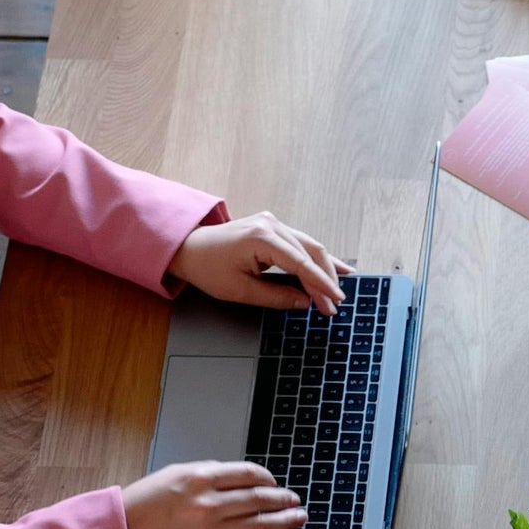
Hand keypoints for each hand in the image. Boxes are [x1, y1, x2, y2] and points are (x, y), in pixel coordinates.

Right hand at [124, 459, 305, 528]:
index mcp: (199, 478)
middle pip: (258, 499)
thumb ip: (206, 472)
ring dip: (284, 521)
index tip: (275, 482)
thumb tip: (239, 477)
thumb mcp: (173, 474)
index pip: (247, 474)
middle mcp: (208, 504)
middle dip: (282, 499)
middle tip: (295, 500)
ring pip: (258, 526)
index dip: (268, 478)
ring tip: (299, 518)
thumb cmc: (143, 503)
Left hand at [170, 211, 344, 313]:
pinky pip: (301, 243)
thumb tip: (304, 302)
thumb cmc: (208, 268)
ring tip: (339, 289)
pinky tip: (336, 266)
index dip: (321, 285)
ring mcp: (272, 223)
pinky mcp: (272, 227)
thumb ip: (276, 297)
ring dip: (325, 269)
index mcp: (261, 238)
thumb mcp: (240, 290)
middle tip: (334, 305)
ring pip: (310, 246)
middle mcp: (270, 225)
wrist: (189, 248)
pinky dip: (316, 258)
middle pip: (311, 252)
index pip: (301, 263)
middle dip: (325, 280)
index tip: (335, 301)